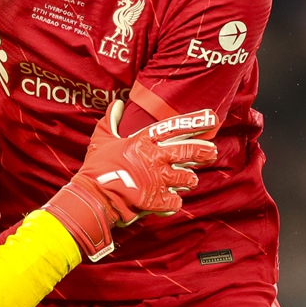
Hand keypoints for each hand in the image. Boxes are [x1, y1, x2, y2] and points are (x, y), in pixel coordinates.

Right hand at [44, 102, 218, 260]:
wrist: (94, 197)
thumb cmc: (96, 168)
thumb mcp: (101, 139)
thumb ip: (111, 120)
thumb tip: (117, 104)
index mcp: (143, 142)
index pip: (173, 127)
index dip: (194, 122)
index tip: (211, 118)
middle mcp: (155, 159)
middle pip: (189, 152)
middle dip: (204, 152)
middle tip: (212, 152)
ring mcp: (158, 180)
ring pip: (187, 178)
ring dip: (189, 180)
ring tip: (189, 180)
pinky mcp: (157, 200)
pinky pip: (176, 201)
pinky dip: (175, 202)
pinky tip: (171, 201)